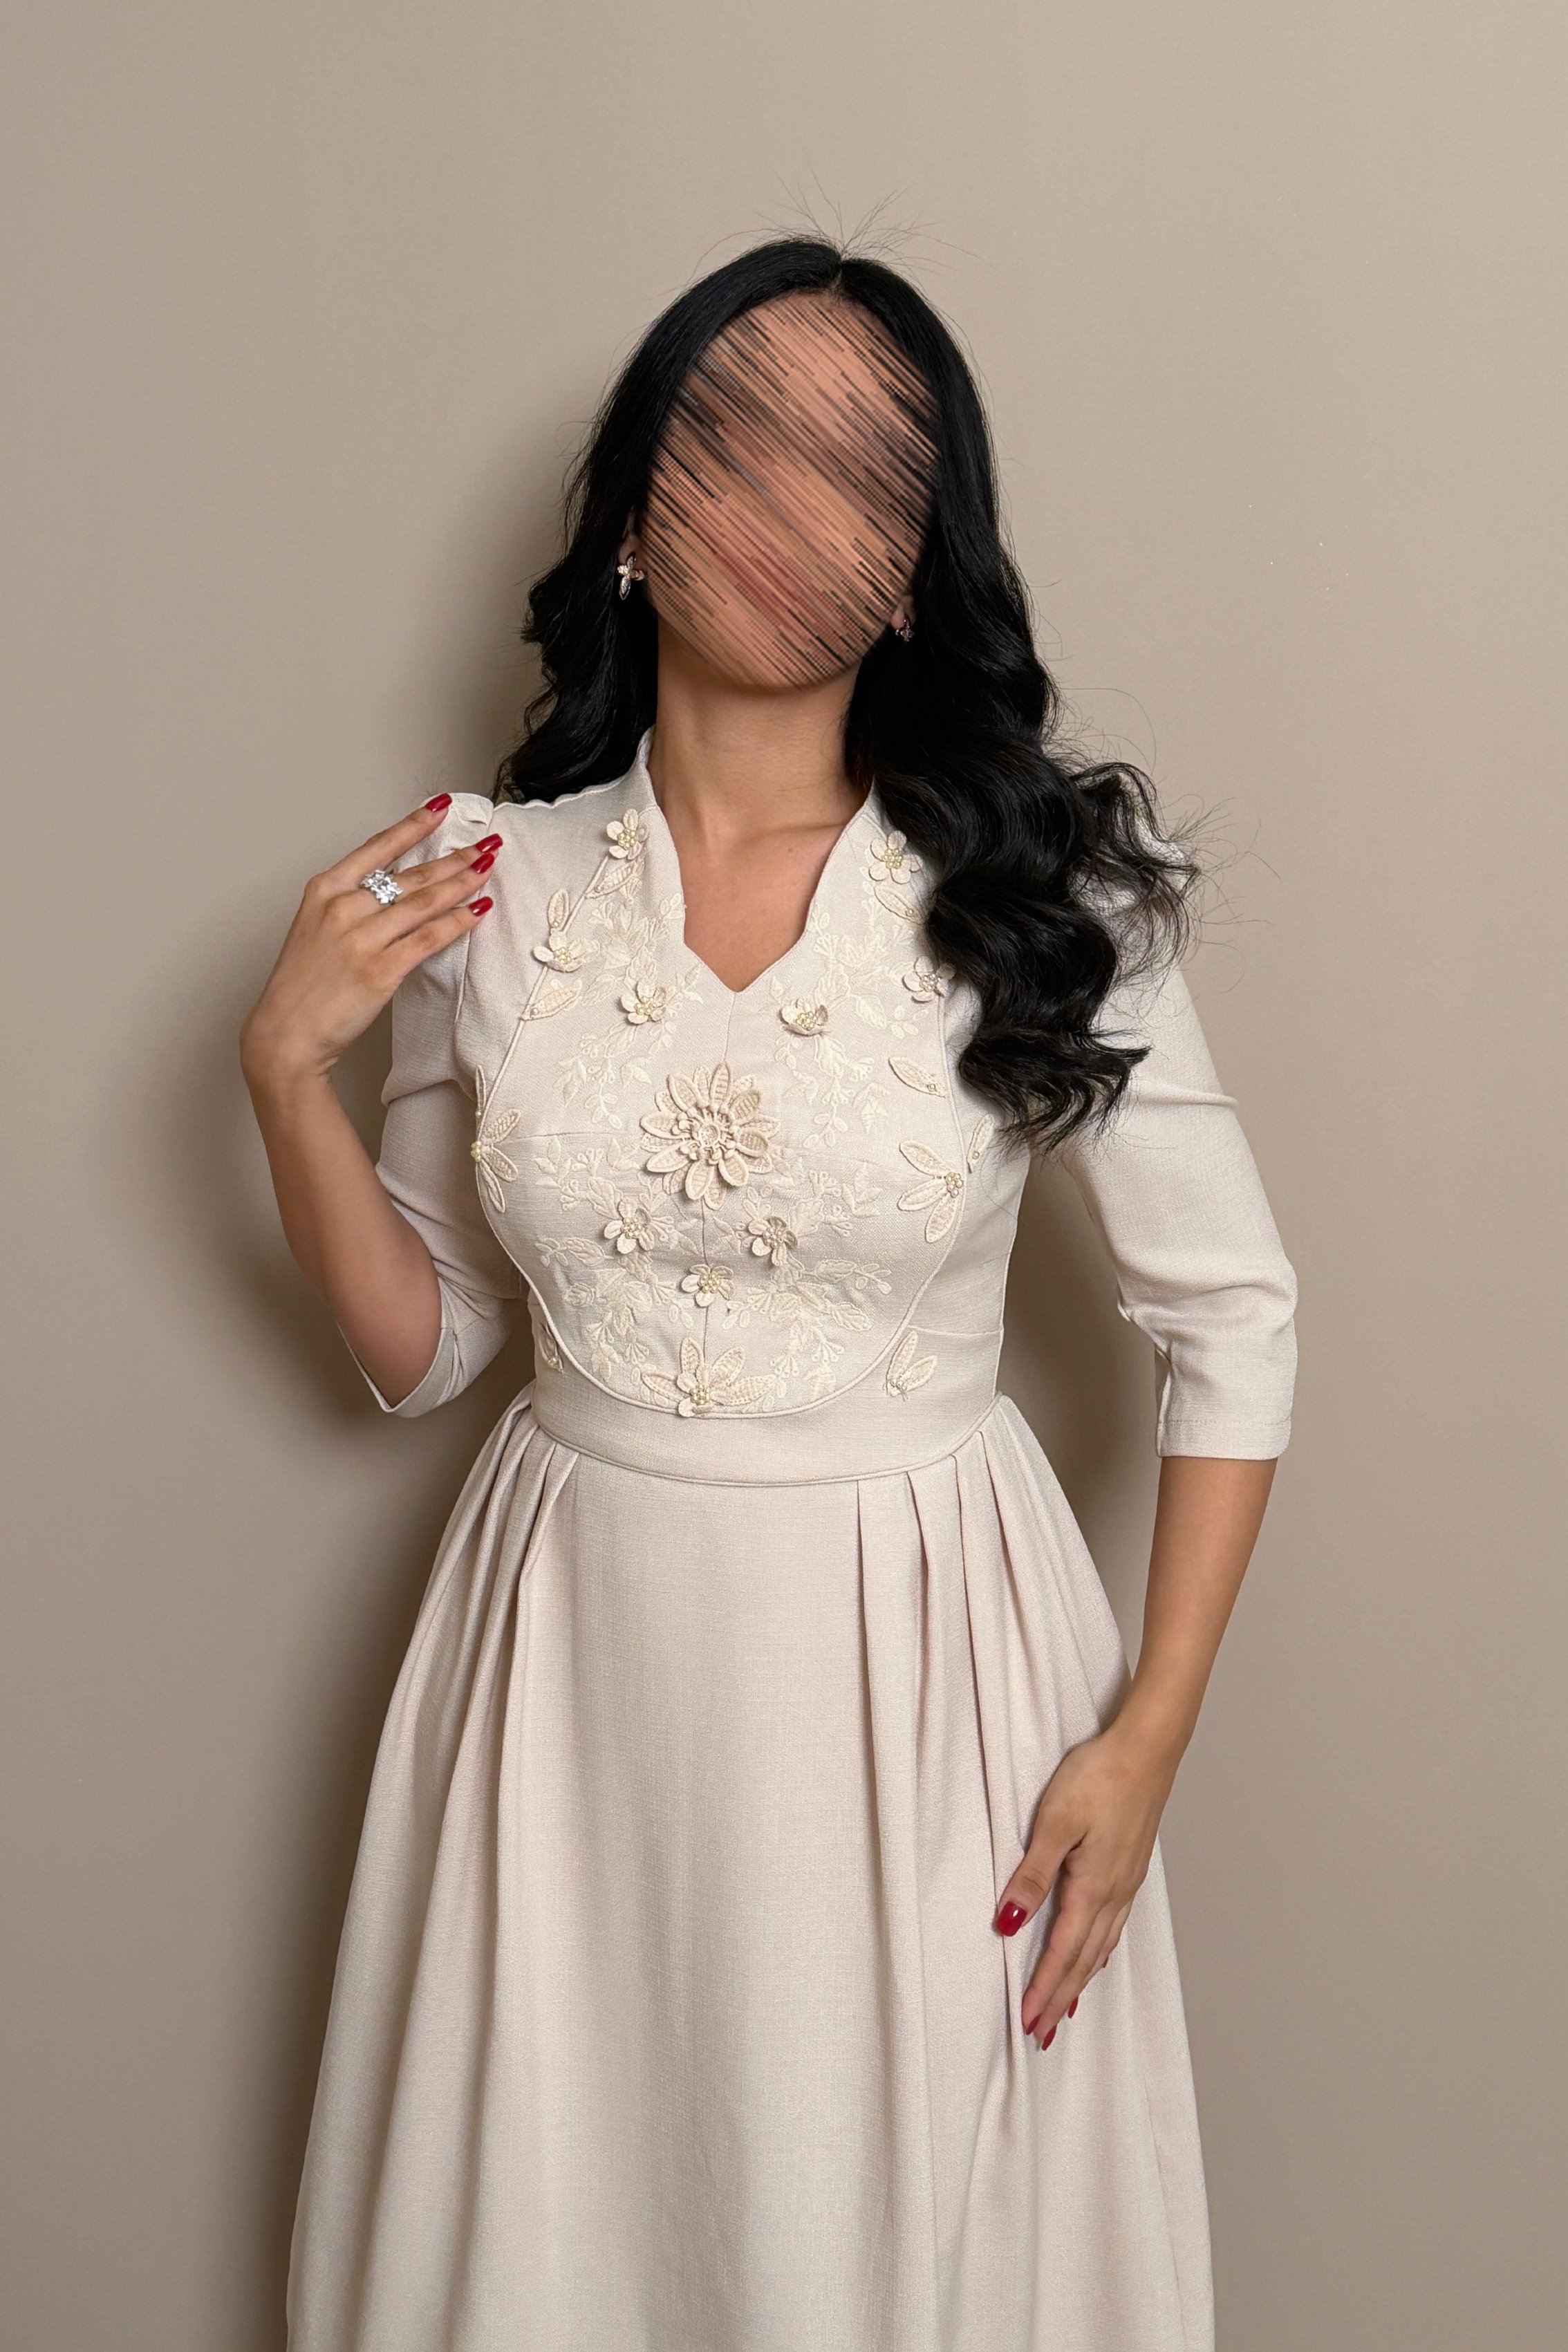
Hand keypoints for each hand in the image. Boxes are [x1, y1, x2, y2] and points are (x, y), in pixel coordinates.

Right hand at [240, 797, 498, 1091]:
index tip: (440, 808)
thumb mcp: (315, 929)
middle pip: (410, 874)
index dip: (413, 825)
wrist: (286, 1032)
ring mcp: (362, 938)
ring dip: (463, 882)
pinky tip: (478, 910)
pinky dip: (458, 922)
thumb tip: (397, 891)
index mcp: (325, 890)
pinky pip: (430, 937)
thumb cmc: (300, 986)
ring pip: (425, 902)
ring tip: (487, 868)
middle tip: (486, 845)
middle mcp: (343, 907)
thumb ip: (351, 905)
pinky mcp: (381, 969)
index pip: (377, 847)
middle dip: (454, 857)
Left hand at [993, 1721, 1179, 2048]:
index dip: (1044, 1990)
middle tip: (1041, 2034)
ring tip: (1065, 2008)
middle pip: (1084, 1960)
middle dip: (1060, 1998)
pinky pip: (1113, 1925)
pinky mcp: (1131, 1867)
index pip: (1063, 1952)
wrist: (1147, 1749)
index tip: (1028, 2023)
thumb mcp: (1054, 1822)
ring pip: (1101, 1946)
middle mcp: (1114, 1893)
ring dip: (1080, 1980)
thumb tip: (1010, 1922)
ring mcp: (1127, 1882)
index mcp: (1092, 1887)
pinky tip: (1096, 1954)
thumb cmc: (1099, 1777)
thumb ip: (1031, 1874)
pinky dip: (1098, 1951)